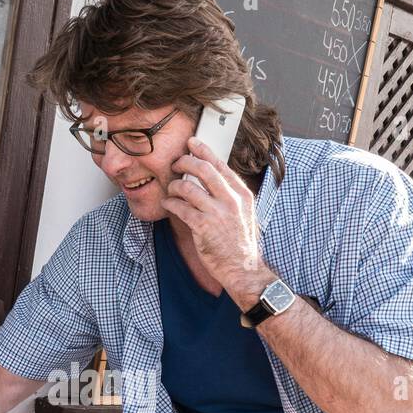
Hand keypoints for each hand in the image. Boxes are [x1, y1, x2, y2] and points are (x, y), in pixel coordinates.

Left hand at [161, 136, 268, 300]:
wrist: (243, 269)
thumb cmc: (240, 244)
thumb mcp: (244, 214)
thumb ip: (231, 196)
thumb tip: (214, 178)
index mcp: (242, 195)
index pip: (221, 165)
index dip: (204, 151)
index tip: (192, 143)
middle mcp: (231, 201)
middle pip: (203, 169)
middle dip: (185, 162)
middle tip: (176, 164)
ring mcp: (217, 214)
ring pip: (188, 187)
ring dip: (174, 186)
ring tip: (171, 189)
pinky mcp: (203, 227)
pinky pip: (180, 208)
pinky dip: (170, 203)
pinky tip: (168, 204)